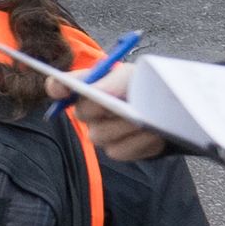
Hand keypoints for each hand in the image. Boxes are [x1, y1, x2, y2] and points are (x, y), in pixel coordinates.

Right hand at [56, 91, 174, 171]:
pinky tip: (153, 133)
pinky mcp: (116, 150)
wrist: (167, 110)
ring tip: (145, 119)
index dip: (56, 86)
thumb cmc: (143, 87)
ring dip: (125, 126)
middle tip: (121, 105)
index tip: (61, 88)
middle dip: (102, 108)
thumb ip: (113, 80)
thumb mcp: (131, 75)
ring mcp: (99, 133)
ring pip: (101, 134)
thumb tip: (97, 92)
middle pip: (81, 113)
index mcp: (86, 86)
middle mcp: (87, 112)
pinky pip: (120, 150)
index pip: (58, 86)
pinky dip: (139, 141)